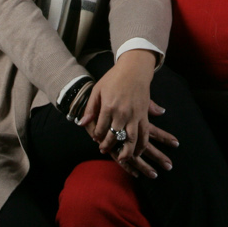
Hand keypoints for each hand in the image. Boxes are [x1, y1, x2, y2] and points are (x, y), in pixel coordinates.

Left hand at [78, 51, 173, 177]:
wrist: (135, 68)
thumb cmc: (114, 78)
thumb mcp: (97, 90)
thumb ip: (90, 108)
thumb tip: (82, 124)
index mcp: (108, 106)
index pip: (100, 129)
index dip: (96, 136)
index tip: (95, 138)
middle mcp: (122, 113)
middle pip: (113, 137)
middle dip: (107, 146)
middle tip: (103, 149)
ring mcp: (135, 115)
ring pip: (131, 140)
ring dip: (126, 152)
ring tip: (122, 158)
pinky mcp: (144, 114)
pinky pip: (145, 134)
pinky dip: (142, 145)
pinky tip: (137, 151)